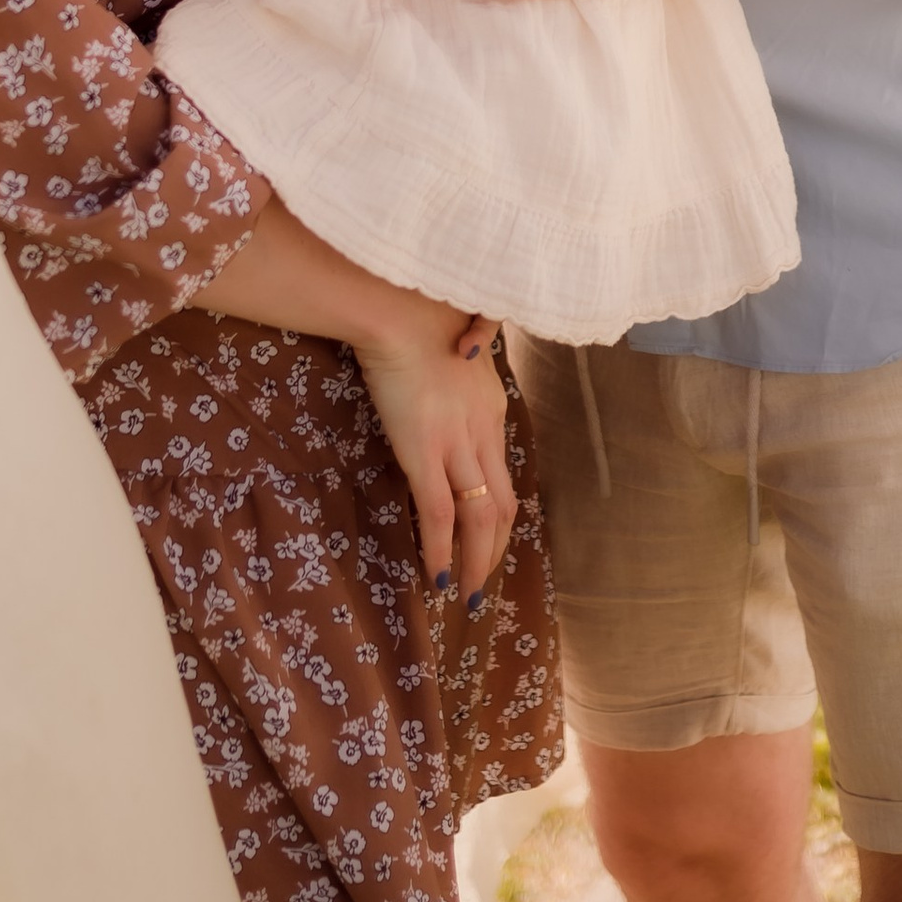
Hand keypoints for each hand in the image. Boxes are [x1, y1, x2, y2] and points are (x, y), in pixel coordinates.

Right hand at [353, 312, 514, 601]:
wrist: (398, 307)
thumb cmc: (415, 318)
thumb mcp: (450, 352)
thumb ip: (453, 381)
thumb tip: (438, 391)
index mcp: (491, 408)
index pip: (502, 472)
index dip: (498, 512)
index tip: (486, 537)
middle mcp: (484, 431)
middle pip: (504, 505)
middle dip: (495, 549)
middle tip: (482, 581)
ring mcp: (457, 442)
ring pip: (481, 517)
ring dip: (477, 561)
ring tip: (467, 593)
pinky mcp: (425, 450)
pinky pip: (440, 513)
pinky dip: (442, 550)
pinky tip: (438, 576)